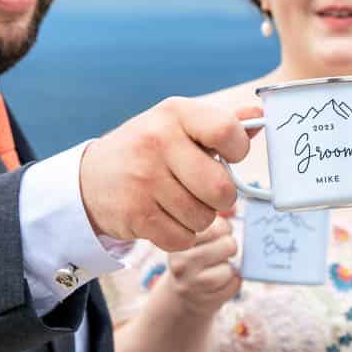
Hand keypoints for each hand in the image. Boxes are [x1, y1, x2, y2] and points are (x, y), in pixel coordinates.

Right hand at [79, 98, 259, 250]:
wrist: (92, 177)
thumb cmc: (151, 148)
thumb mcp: (179, 125)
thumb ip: (221, 123)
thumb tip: (259, 116)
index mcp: (175, 113)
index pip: (227, 131)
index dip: (239, 149)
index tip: (229, 156)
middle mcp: (158, 141)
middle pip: (221, 188)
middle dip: (222, 197)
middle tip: (207, 191)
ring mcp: (144, 179)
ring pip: (204, 218)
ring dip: (200, 217)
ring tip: (181, 202)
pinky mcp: (135, 214)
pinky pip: (183, 239)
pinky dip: (181, 235)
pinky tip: (167, 218)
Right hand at [162, 216, 240, 314]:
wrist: (185, 294)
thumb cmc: (197, 259)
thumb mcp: (198, 237)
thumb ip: (214, 220)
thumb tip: (234, 206)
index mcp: (178, 240)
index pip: (214, 226)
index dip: (224, 229)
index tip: (219, 233)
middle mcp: (180, 263)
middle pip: (228, 245)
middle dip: (230, 247)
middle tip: (221, 252)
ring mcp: (192, 284)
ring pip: (230, 269)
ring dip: (230, 267)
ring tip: (218, 267)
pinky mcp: (205, 301)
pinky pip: (235, 285)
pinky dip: (234, 282)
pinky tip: (221, 282)